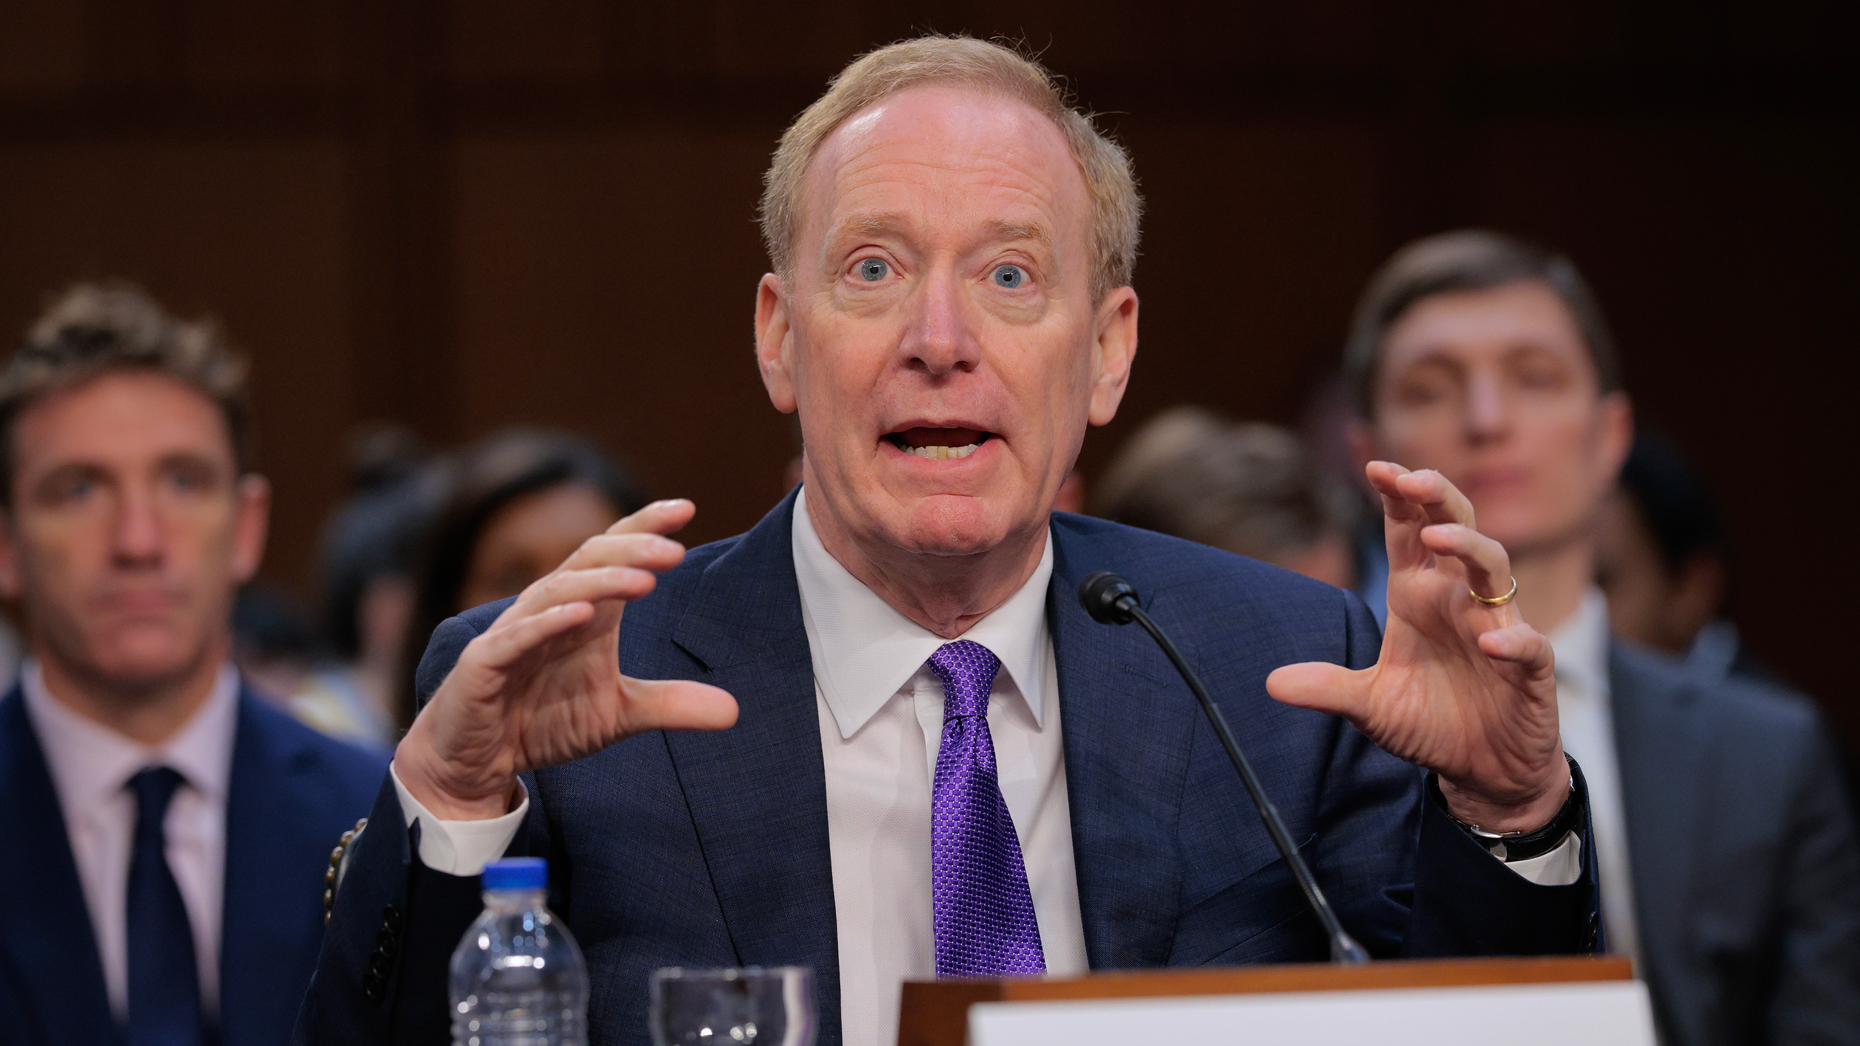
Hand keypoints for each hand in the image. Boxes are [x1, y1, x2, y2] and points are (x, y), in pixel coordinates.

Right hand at [394, 499, 737, 819]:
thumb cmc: (541, 721)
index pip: (613, 554)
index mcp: (581, 611)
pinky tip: (581, 614)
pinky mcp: (484, 665)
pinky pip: (516, 637)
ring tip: (645, 580)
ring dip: (600, 582)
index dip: (644, 527)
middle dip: (631, 549)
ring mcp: (512, 633)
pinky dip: (547, 622)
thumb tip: (735, 711)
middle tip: (675, 548)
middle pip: (589, 560)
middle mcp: (548, 609)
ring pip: (556, 590)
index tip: (687, 509)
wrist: (474, 762)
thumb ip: (671, 705)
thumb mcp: (617, 714)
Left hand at [1267, 463, 1566, 831]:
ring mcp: (1497, 627)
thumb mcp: (1369, 706)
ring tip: (1440, 538)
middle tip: (1409, 479)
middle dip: (1435, 498)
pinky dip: (1512, 640)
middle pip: (1455, 527)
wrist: (1484, 771)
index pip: (1407, 531)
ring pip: (1493, 567)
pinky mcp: (1530, 668)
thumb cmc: (1431, 722)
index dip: (1396, 497)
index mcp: (1418, 595)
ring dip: (1469, 547)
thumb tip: (1271, 682)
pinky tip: (1490, 643)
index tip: (1374, 466)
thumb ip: (1328, 688)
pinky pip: (1526, 644)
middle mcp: (1458, 599)